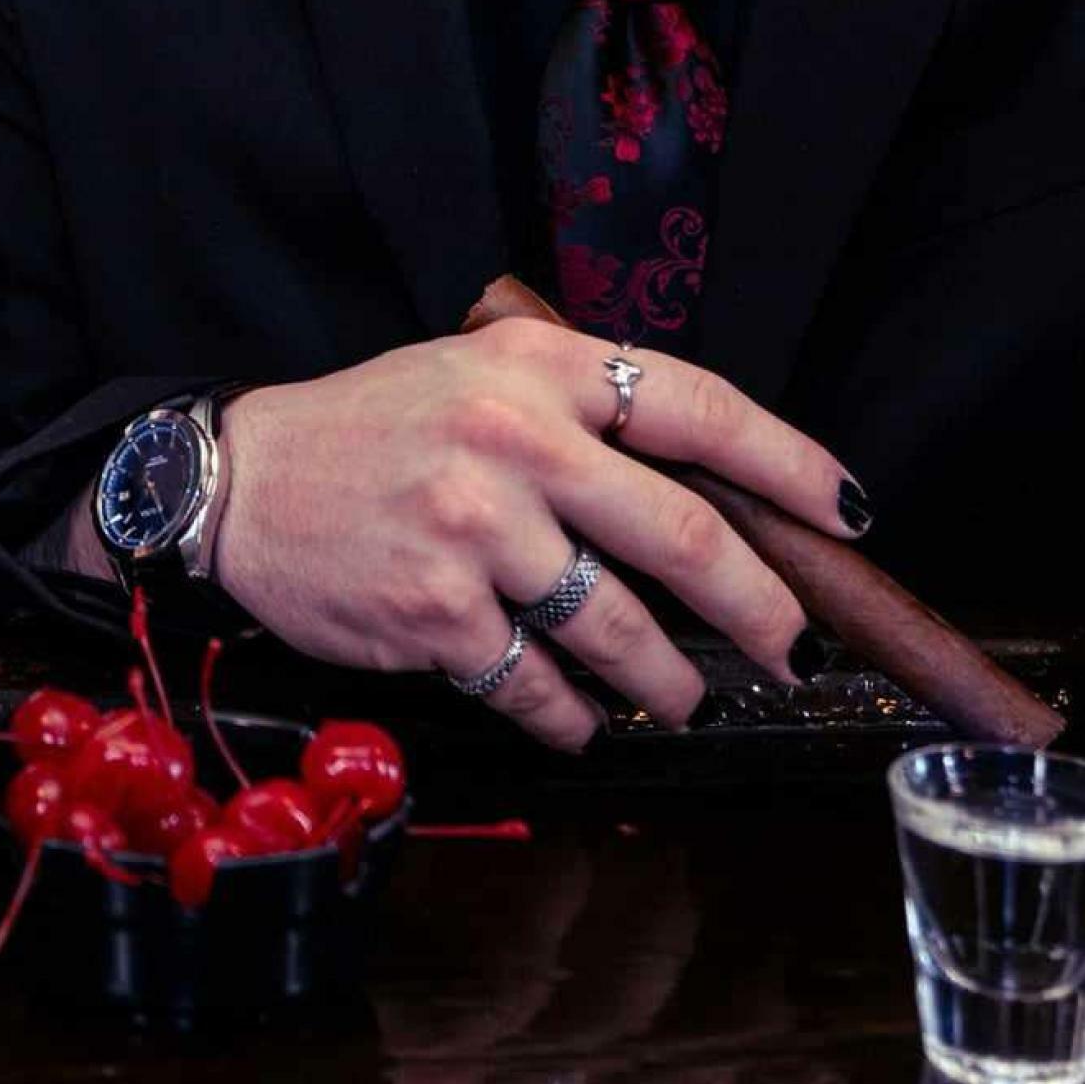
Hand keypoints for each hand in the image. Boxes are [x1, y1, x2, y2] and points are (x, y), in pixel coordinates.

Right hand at [211, 317, 863, 748]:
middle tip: (787, 645)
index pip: (697, 407)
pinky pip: (542, 686)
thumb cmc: (369, 430)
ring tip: (678, 697)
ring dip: (668, 682)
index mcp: (532, 367)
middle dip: (760, 607)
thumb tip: (712, 496)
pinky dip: (575, 716)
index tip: (845, 511)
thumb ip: (577, 413)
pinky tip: (578, 716)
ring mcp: (474, 530)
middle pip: (685, 534)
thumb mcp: (472, 376)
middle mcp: (511, 439)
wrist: (239, 479)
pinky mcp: (437, 612)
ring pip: (623, 629)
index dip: (789, 465)